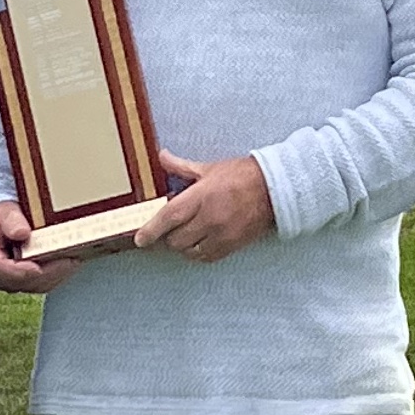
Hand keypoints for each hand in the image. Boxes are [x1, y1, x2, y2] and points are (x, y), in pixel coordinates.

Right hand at [0, 201, 80, 293]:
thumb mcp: (3, 210)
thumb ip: (11, 219)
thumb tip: (22, 233)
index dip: (19, 271)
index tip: (37, 267)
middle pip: (20, 281)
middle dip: (46, 273)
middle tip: (68, 261)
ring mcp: (9, 280)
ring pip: (34, 286)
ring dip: (55, 275)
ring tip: (73, 260)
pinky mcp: (23, 282)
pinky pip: (41, 284)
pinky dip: (57, 276)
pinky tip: (69, 264)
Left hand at [135, 149, 274, 262]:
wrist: (274, 189)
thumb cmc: (242, 176)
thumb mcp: (209, 168)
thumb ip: (181, 167)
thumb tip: (162, 157)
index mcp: (201, 196)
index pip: (169, 217)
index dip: (151, 230)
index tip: (140, 240)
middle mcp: (210, 218)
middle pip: (176, 239)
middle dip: (168, 236)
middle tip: (169, 228)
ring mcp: (221, 235)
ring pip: (189, 251)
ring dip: (183, 245)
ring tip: (185, 233)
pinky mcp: (231, 245)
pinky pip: (206, 257)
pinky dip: (198, 252)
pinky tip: (199, 242)